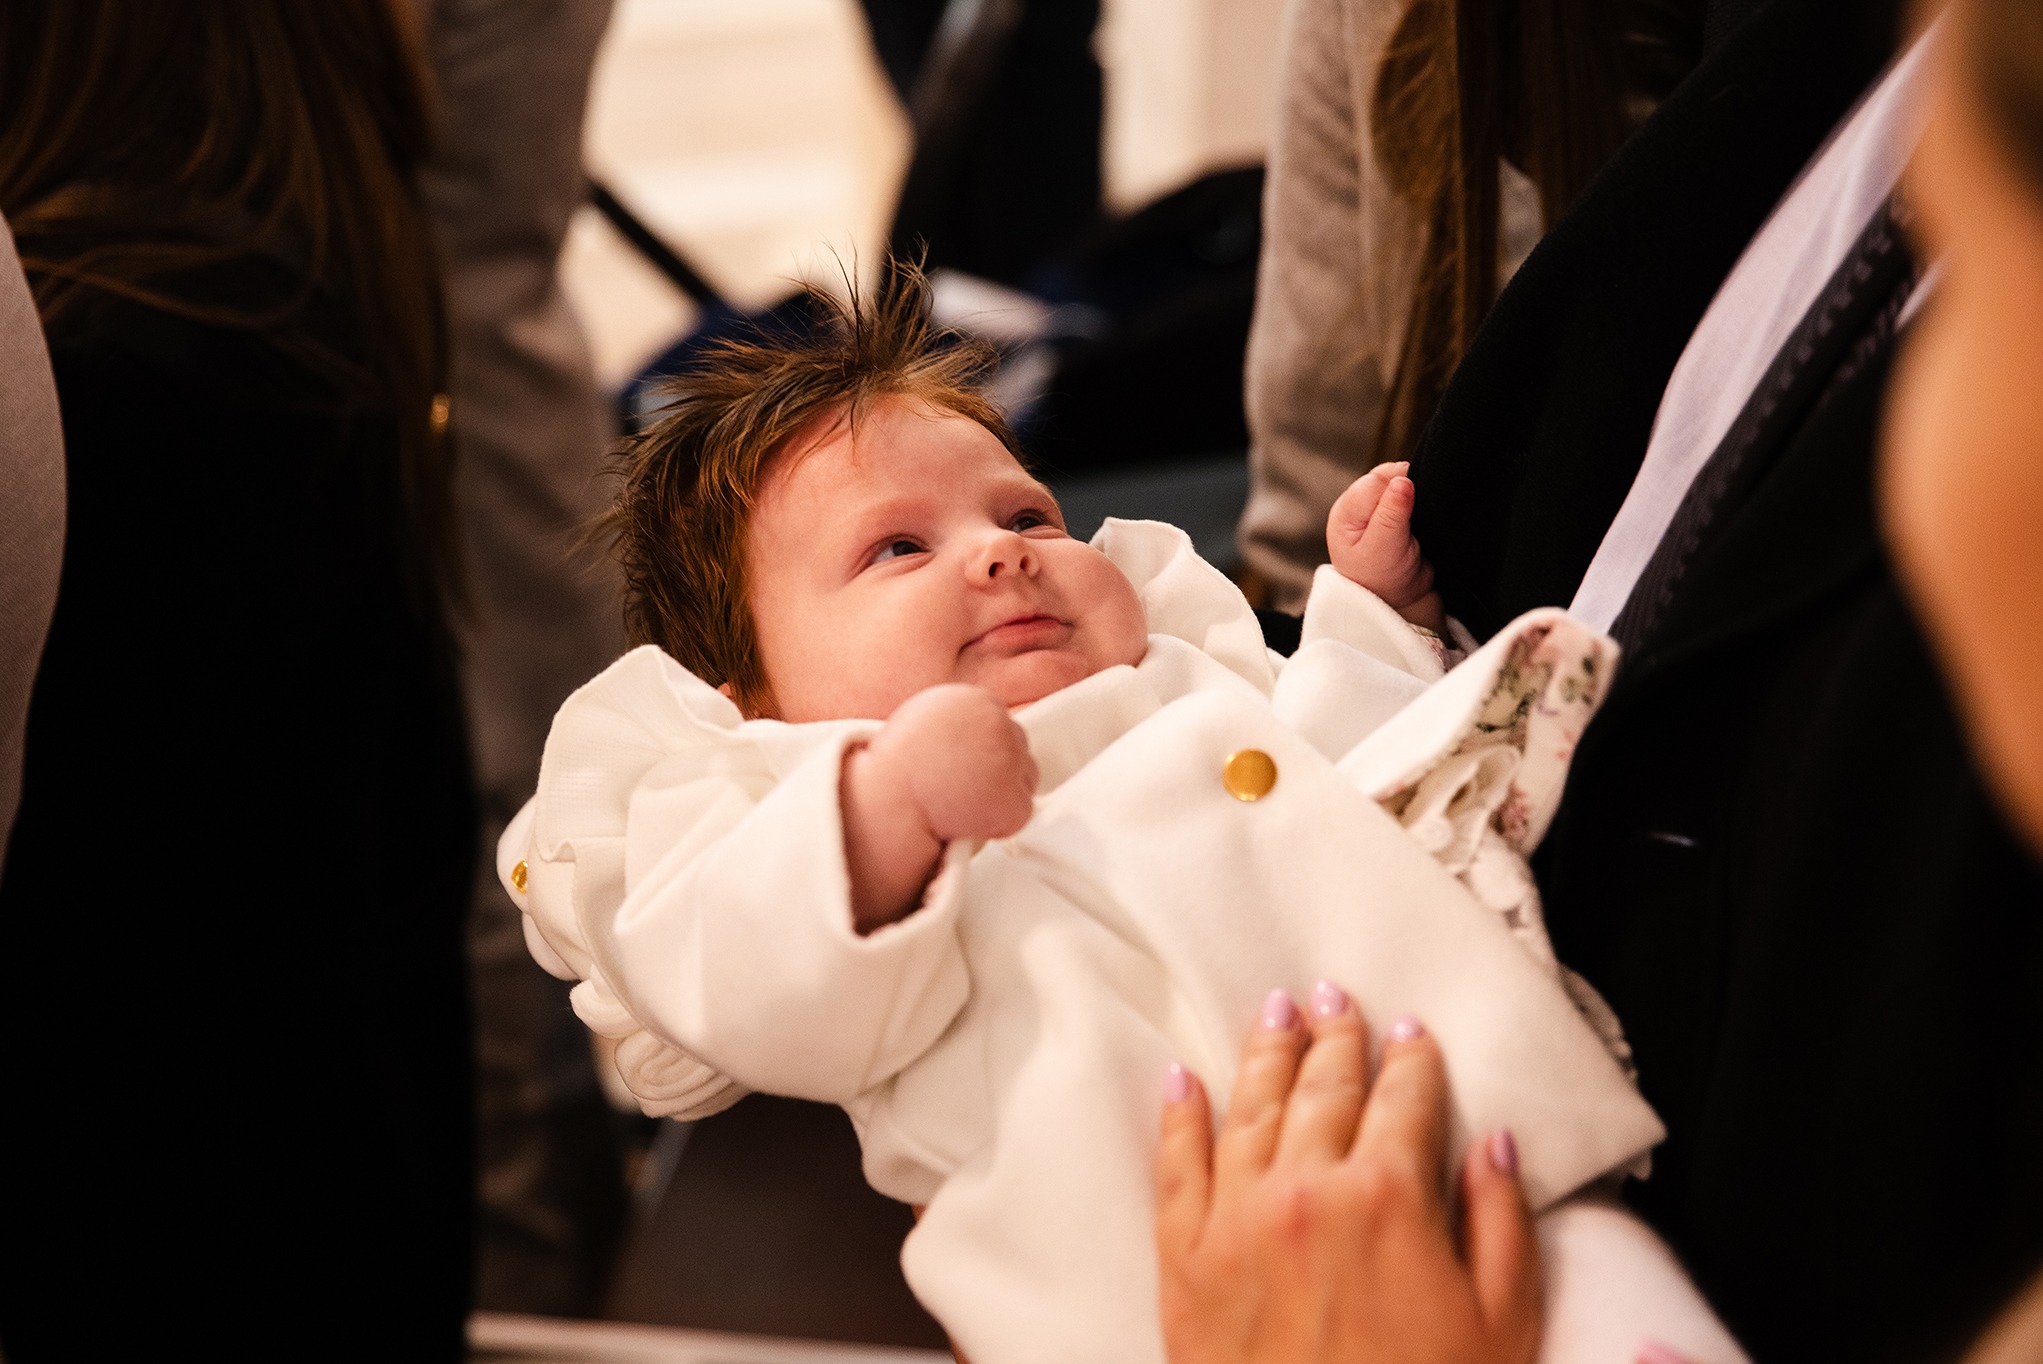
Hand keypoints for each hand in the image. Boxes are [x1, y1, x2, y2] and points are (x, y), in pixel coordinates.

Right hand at [841, 684, 1037, 930]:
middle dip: (996, 769)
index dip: (981, 749)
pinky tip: (969, 820)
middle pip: (1017, 748)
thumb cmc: (897, 766)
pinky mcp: (1013, 800)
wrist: (886, 803)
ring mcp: (1009, 762)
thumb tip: (984, 736)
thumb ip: (962, 718)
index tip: (959, 766)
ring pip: (1025, 779)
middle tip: (960, 787)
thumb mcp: (926, 717)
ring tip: (962, 802)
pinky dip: (1000, 824)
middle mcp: (999, 723)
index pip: (1000, 724)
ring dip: (1002, 793)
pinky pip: (1019, 814)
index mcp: (976, 700)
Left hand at [1155, 984, 1539, 1363]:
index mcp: (1391, 1198)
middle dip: (1336, 1037)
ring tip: (1275, 1013)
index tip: (1411, 1034)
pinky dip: (1180, 1116)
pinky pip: (1176, 1166)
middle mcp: (1308, 1189)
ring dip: (1266, 1054)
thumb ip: (1500, 1221)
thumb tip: (1493, 1144)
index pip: (1405, 1100)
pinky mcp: (1184, 1258)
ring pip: (1251, 1108)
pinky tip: (1184, 1080)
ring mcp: (1238, 1218)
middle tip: (1335, 999)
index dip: (1412, 1060)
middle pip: (1325, 1088)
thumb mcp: (1503, 1323)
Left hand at [1327, 463, 1446, 631]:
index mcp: (1346, 513)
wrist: (1399, 600)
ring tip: (1419, 518)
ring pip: (1400, 482)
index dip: (1397, 486)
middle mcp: (1358, 506)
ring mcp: (1376, 508)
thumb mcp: (1384, 549)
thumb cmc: (1382, 581)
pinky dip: (1419, 500)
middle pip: (1387, 477)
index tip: (1414, 502)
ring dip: (1414, 494)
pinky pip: (1409, 494)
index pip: (1374, 482)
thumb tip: (1402, 481)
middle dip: (1406, 488)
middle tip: (1416, 515)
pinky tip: (1423, 515)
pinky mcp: (1393, 511)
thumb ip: (1391, 515)